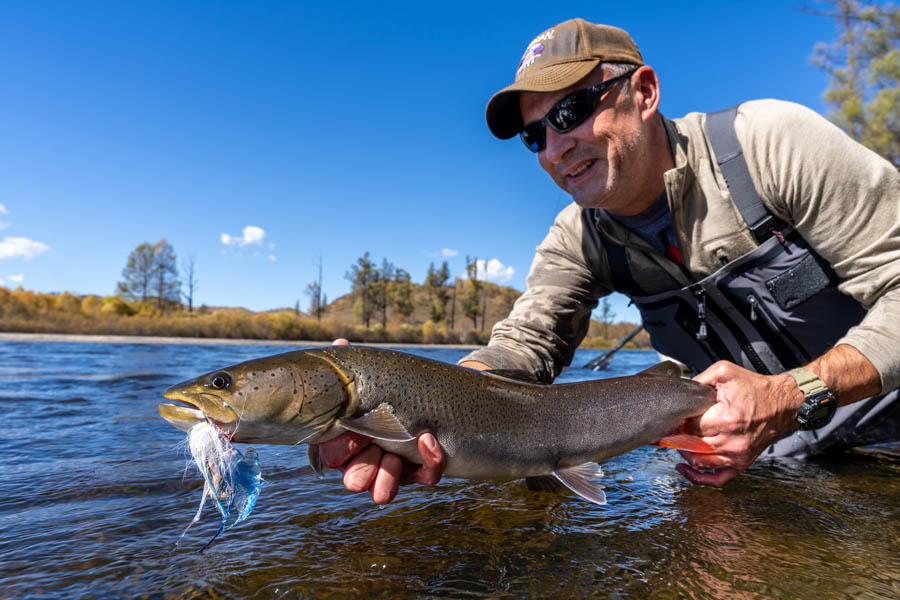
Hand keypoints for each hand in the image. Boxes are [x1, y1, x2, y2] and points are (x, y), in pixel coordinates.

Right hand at [318, 338, 444, 503]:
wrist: (428, 393)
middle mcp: (366, 459)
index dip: (341, 447)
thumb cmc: (387, 387)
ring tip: (394, 459)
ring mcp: (394, 469)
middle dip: (362, 470)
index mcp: (346, 439)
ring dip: (387, 478)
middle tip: (376, 452)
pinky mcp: (421, 471)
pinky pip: (425, 477)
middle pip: (354, 480)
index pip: (331, 455)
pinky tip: (429, 439)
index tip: (354, 431)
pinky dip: (429, 461)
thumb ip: (351, 366)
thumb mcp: (369, 376)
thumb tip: (339, 344)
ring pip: (383, 491)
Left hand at [676, 361, 802, 486]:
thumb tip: (680, 392)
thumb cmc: (754, 388)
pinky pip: (717, 479)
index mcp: (727, 418)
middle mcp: (733, 441)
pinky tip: (685, 467)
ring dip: (684, 453)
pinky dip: (698, 477)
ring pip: (699, 462)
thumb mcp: (724, 372)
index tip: (671, 418)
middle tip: (671, 429)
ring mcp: (738, 455)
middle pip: (692, 445)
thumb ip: (699, 380)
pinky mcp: (741, 464)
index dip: (677, 421)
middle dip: (678, 437)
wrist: (783, 403)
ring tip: (678, 442)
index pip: (690, 426)